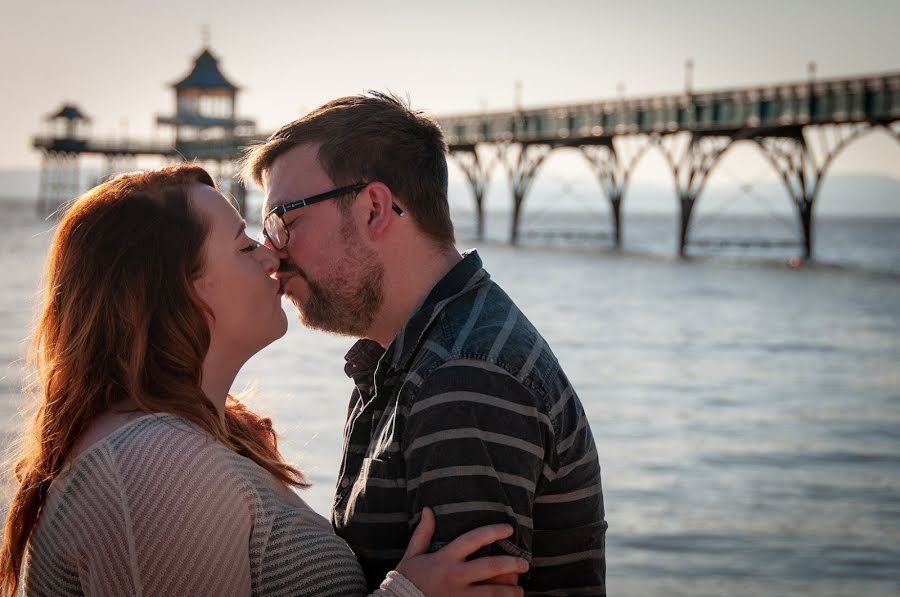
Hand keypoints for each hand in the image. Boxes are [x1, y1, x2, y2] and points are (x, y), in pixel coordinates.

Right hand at [395, 507, 527, 596]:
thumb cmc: (406, 580)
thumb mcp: (412, 554)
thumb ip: (423, 533)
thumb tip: (428, 509)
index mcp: (445, 558)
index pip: (474, 539)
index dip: (493, 532)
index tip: (509, 528)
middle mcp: (455, 576)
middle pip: (490, 567)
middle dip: (511, 564)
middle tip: (524, 563)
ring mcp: (459, 596)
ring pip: (492, 592)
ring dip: (510, 591)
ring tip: (521, 590)